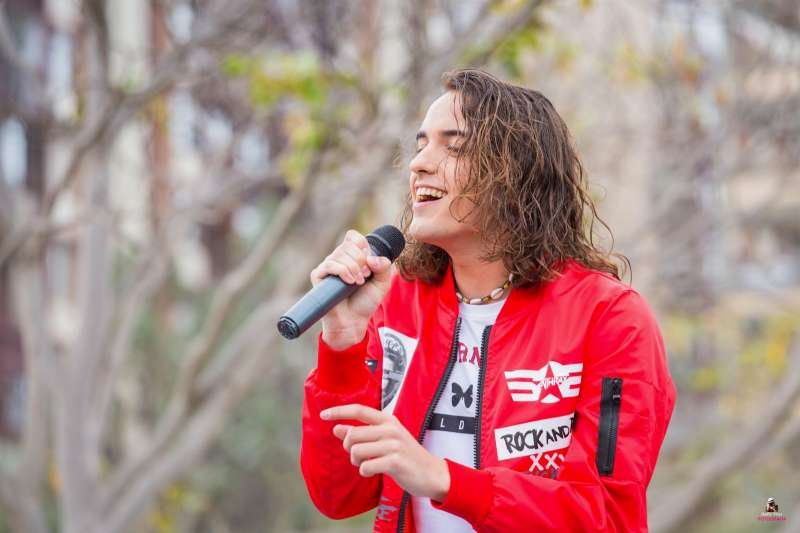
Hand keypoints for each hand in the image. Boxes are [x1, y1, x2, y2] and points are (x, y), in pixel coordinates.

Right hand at [310, 230, 394, 349]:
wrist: (353, 321)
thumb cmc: (365, 302)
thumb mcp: (382, 283)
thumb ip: (384, 267)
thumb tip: (372, 257)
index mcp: (351, 256)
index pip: (353, 236)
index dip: (362, 245)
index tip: (369, 261)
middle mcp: (338, 259)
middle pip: (349, 244)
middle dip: (361, 260)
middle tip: (365, 276)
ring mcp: (327, 267)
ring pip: (340, 253)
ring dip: (354, 268)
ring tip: (358, 283)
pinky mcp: (318, 276)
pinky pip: (330, 264)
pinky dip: (343, 271)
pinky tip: (349, 282)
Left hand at [320, 404, 450, 501]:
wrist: (431, 473)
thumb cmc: (405, 456)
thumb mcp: (384, 440)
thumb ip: (361, 433)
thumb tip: (336, 429)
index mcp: (387, 420)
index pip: (359, 410)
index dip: (339, 411)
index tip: (323, 415)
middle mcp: (390, 428)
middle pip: (353, 434)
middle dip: (348, 449)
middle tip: (357, 456)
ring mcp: (394, 444)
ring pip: (356, 451)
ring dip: (356, 462)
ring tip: (367, 464)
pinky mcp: (395, 461)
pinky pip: (365, 466)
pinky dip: (365, 471)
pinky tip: (373, 471)